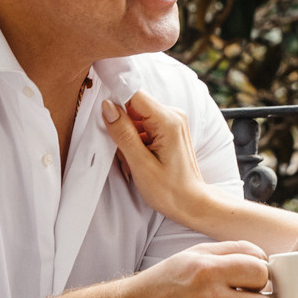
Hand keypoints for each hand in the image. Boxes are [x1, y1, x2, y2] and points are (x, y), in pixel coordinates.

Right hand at [101, 91, 216, 226]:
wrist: (192, 203)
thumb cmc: (170, 190)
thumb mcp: (140, 164)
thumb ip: (123, 133)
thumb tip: (107, 106)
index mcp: (167, 120)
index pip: (133, 94)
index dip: (115, 101)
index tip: (105, 117)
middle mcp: (173, 114)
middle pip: (133, 106)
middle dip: (122, 126)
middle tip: (125, 153)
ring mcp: (173, 120)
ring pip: (136, 117)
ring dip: (128, 136)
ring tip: (134, 160)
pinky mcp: (170, 128)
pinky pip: (144, 125)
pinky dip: (136, 140)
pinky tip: (140, 157)